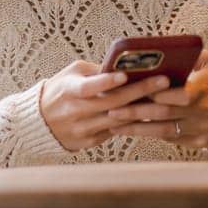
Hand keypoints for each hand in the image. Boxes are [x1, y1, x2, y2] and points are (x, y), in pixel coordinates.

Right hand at [39, 59, 173, 151]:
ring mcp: (83, 129)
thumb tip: (125, 65)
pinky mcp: (89, 142)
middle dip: (140, 92)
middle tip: (164, 81)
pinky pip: (116, 132)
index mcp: (69, 91)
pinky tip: (155, 118)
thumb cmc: (60, 89)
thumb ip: (96, 70)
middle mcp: (75, 112)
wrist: (39, 122)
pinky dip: (135, 124)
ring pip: (118, 120)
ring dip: (144, 112)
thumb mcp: (72, 73)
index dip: (106, 82)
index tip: (125, 75)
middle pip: (112, 103)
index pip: (88, 87)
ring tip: (167, 102)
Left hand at [106, 49, 207, 148]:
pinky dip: (150, 135)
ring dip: (137, 129)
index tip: (128, 90)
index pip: (172, 93)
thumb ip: (190, 54)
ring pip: (163, 131)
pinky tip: (132, 131)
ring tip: (115, 124)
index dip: (150, 93)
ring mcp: (200, 129)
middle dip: (136, 112)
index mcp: (202, 89)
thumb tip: (166, 47)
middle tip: (112, 109)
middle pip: (163, 113)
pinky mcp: (197, 143)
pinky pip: (170, 140)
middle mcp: (201, 111)